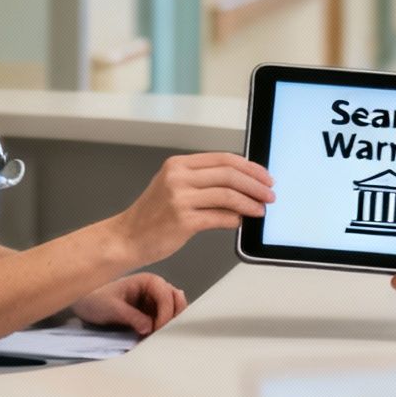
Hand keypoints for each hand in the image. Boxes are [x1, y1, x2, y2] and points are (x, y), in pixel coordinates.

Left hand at [71, 273, 188, 335]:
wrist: (84, 305)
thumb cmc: (95, 300)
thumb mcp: (111, 308)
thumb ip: (131, 316)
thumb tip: (149, 327)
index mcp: (148, 281)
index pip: (166, 295)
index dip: (165, 313)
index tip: (156, 330)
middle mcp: (155, 289)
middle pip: (177, 300)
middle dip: (172, 317)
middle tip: (161, 333)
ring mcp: (154, 302)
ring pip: (174, 312)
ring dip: (168, 324)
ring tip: (156, 337)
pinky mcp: (151, 314)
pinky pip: (164, 321)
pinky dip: (162, 329)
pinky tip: (153, 338)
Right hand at [112, 152, 273, 262]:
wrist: (126, 238)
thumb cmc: (152, 216)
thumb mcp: (173, 187)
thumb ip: (203, 181)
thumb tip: (242, 183)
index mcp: (178, 164)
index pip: (224, 158)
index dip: (250, 167)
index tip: (265, 176)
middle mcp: (178, 177)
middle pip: (229, 174)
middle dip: (256, 184)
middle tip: (269, 194)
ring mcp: (179, 198)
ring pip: (228, 195)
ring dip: (250, 203)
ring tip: (261, 209)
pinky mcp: (182, 221)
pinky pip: (219, 217)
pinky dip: (235, 219)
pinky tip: (241, 221)